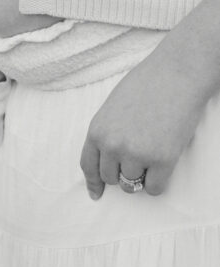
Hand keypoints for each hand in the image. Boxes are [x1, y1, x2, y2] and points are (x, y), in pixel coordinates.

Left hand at [80, 49, 205, 197]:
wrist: (178, 73)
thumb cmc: (148, 83)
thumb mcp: (113, 107)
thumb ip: (107, 132)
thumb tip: (108, 157)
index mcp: (97, 131)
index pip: (88, 166)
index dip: (93, 183)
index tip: (97, 193)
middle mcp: (112, 146)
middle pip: (111, 178)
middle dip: (123, 173)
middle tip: (139, 157)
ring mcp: (136, 154)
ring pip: (131, 185)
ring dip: (141, 176)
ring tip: (153, 153)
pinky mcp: (162, 160)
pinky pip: (153, 188)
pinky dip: (158, 183)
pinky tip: (163, 167)